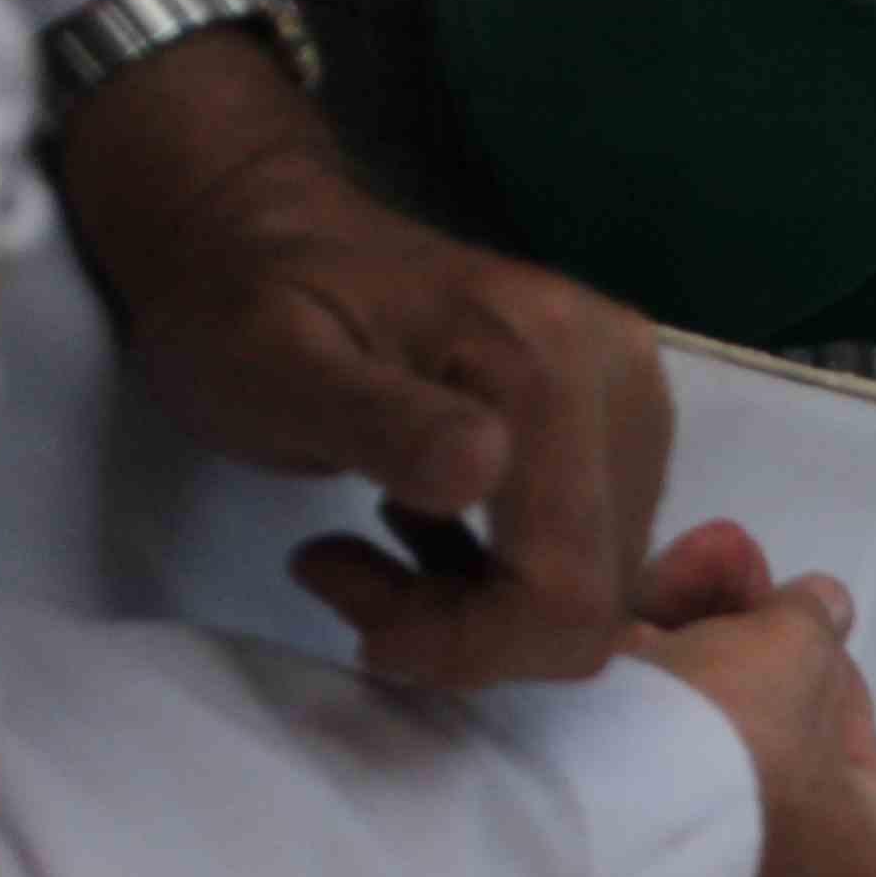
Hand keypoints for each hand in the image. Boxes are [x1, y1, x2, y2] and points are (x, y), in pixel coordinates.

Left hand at [54, 31, 675, 687]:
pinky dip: (504, 580)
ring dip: (481, 611)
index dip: (471, 646)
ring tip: (375, 552)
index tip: (360, 618)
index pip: (566, 590)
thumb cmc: (242, 306)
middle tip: (350, 579)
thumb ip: (379, 420)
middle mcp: (620, 380)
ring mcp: (633, 402)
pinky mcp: (623, 425)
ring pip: (595, 590)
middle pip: (591, 599)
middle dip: (469, 628)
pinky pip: (591, 557)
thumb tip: (482, 469)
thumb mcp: (277, 366)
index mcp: (547, 367)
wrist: (253, 230)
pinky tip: (424, 532)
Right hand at [627, 557, 875, 876]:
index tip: (792, 596)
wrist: (597, 813)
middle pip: (766, 736)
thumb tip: (826, 604)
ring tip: (673, 567)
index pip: (855, 748)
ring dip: (681, 642)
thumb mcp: (795, 650)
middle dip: (738, 634)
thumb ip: (814, 619)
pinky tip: (622, 623)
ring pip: (694, 743)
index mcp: (863, 874)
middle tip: (722, 551)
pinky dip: (631, 689)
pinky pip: (635, 764)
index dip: (821, 655)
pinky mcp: (612, 866)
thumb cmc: (737, 747)